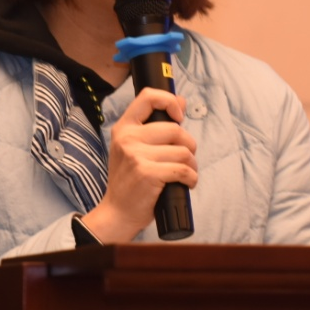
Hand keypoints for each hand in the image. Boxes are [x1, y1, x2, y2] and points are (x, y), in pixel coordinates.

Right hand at [81, 88, 197, 242]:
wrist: (117, 212)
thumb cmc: (130, 180)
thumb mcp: (134, 147)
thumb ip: (155, 124)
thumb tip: (181, 100)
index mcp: (124, 128)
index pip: (148, 97)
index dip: (169, 101)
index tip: (179, 116)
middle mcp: (127, 138)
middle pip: (175, 129)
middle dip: (188, 145)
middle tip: (185, 159)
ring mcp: (136, 155)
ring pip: (183, 152)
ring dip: (191, 165)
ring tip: (185, 174)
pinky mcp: (147, 173)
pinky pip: (183, 169)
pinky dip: (191, 178)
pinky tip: (186, 183)